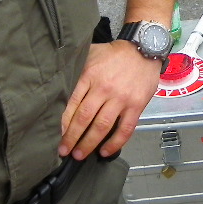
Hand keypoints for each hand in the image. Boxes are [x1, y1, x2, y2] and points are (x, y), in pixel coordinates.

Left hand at [59, 41, 160, 159]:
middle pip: (84, 118)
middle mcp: (104, 88)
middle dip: (72, 138)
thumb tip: (58, 85)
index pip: (72, 103)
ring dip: (89, 144)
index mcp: (90, 75)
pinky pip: (125, 129)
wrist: (145, 49)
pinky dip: (114, 143)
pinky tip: (105, 151)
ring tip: (79, 155)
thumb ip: (76, 68)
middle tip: (64, 151)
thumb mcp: (91, 53)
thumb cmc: (115, 54)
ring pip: (102, 126)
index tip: (57, 135)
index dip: (63, 123)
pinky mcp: (136, 106)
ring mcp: (121, 98)